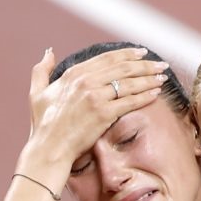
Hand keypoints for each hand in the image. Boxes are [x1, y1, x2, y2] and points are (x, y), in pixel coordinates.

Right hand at [22, 46, 167, 174]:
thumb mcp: (37, 92)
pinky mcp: (104, 114)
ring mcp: (95, 97)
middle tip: (160, 64)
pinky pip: (130, 102)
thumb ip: (41, 70)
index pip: (107, 58)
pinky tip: (156, 93)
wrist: (49, 148)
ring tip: (162, 77)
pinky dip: (145, 96)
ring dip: (149, 79)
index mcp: (73, 74)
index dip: (127, 54)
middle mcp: (86, 81)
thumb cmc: (43, 124)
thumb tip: (48, 52)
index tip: (142, 53)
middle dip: (145, 65)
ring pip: (129, 83)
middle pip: (123, 68)